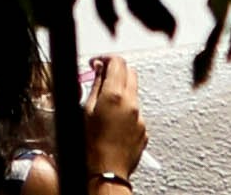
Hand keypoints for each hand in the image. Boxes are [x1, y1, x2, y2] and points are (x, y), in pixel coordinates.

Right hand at [85, 53, 145, 184]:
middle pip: (130, 72)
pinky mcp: (144, 130)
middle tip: (103, 77)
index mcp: (115, 95)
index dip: (106, 58)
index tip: (97, 63)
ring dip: (122, 92)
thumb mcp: (86, 109)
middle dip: (117, 71)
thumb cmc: (92, 145)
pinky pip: (136, 112)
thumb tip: (99, 69)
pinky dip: (127, 111)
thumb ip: (95, 84)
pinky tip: (115, 122)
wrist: (107, 172)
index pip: (117, 62)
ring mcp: (140, 117)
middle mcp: (131, 103)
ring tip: (107, 106)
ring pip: (134, 93)